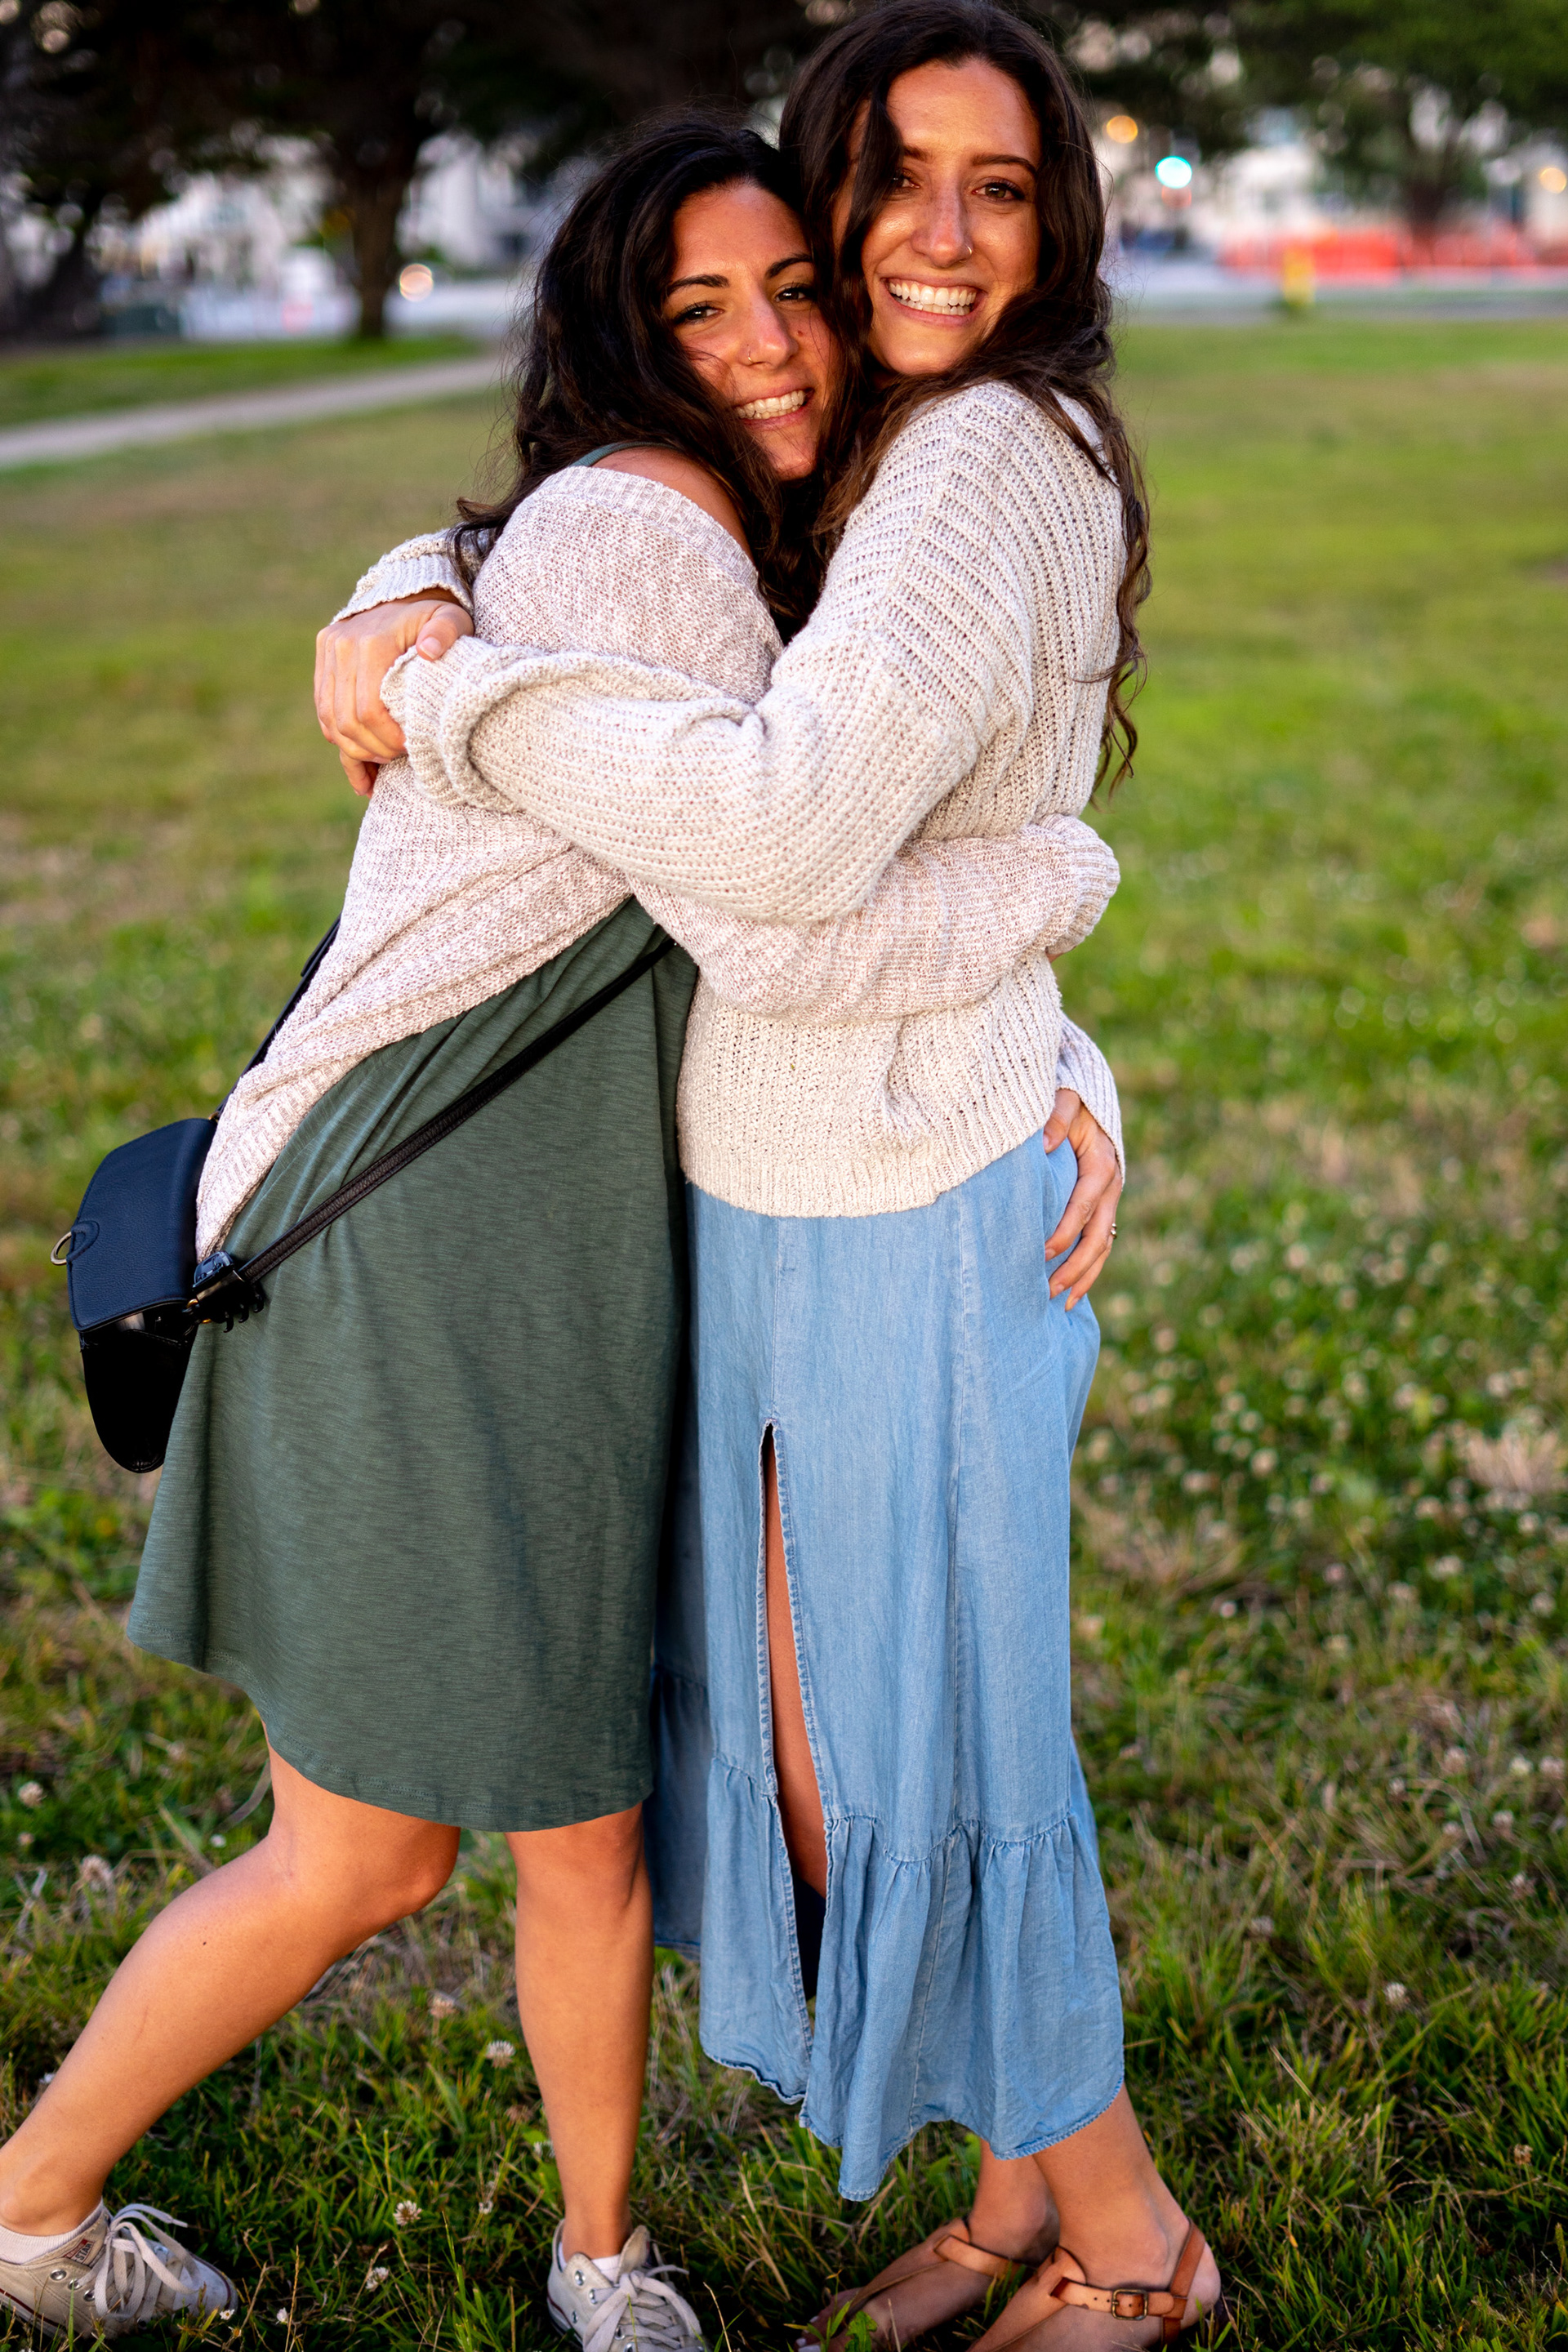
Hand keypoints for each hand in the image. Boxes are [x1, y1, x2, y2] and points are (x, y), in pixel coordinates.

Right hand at [314, 594, 473, 795]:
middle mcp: (341, 646)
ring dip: (355, 749)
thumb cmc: (434, 617)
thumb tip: (429, 651)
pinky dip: (341, 740)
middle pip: (346, 720)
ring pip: (330, 721)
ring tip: (383, 759)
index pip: (369, 709)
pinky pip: (323, 712)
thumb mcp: (451, 619)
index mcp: (371, 641)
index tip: (410, 748)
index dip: (388, 738)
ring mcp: (328, 654)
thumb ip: (446, 632)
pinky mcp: (323, 662)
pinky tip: (361, 761)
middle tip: (399, 757)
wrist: (402, 597)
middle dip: (373, 748)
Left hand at [1042, 1089, 1121, 1307]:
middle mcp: (1110, 1188)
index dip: (1063, 1233)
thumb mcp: (1065, 1099)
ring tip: (1061, 1304)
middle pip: (1098, 1238)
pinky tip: (1070, 1292)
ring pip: (1102, 1247)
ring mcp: (1109, 1201)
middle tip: (1048, 1292)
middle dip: (1074, 1268)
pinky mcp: (1101, 1208)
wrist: (1087, 1098)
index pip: (1082, 1207)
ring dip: (1083, 1277)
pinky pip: (1099, 1244)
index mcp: (1101, 1165)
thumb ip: (1055, 1118)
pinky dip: (1087, 1269)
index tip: (1040, 1253)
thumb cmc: (1071, 1100)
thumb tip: (1043, 1144)